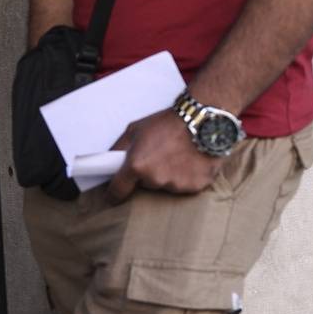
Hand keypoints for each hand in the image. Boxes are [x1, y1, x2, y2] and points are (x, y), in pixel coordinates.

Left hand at [105, 108, 221, 203]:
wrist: (203, 119)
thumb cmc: (169, 122)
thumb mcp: (136, 129)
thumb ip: (120, 148)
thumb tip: (109, 161)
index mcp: (137, 166)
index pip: (118, 191)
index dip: (115, 193)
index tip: (115, 194)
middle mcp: (155, 179)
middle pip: (147, 185)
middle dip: (150, 174)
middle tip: (160, 156)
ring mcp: (177, 184)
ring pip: (168, 185)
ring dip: (171, 175)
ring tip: (180, 156)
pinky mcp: (196, 185)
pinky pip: (188, 185)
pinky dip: (189, 176)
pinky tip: (193, 161)